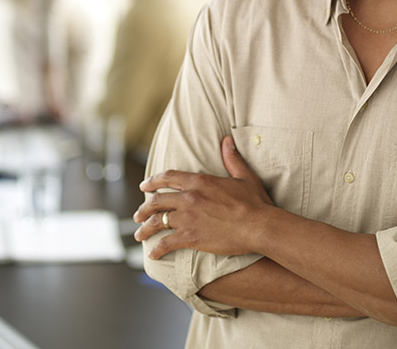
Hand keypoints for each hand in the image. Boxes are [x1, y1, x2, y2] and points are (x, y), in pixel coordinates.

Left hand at [133, 135, 273, 258]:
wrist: (258, 226)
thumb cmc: (254, 202)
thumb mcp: (244, 176)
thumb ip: (232, 158)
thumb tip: (227, 140)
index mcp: (200, 181)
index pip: (169, 177)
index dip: (154, 181)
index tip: (144, 186)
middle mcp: (190, 198)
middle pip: (158, 201)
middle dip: (144, 208)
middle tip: (138, 215)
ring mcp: (188, 218)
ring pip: (158, 222)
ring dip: (145, 229)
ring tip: (139, 235)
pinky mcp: (191, 237)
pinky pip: (166, 243)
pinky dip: (157, 250)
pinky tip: (153, 255)